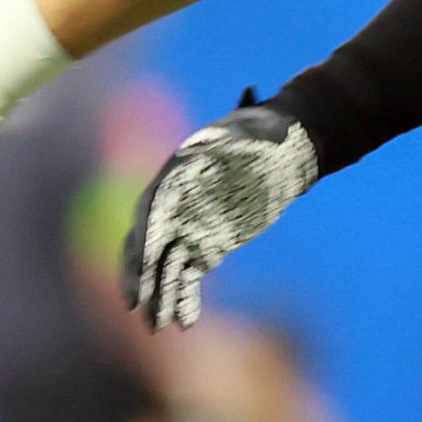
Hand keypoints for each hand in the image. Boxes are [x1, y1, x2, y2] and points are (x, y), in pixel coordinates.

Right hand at [121, 104, 317, 330]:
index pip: (150, 212)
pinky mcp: (203, 243)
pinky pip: (187, 275)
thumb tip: (251, 93)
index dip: (142, 241)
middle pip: (146, 245)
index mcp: (175, 176)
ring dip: (159, 297)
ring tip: (158, 329)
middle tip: (137, 309)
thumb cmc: (268, 134)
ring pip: (164, 267)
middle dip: (140, 278)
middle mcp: (173, 202)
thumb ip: (248, 119)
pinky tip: (185, 323)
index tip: (143, 264)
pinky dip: (184, 298)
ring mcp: (185, 225)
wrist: (284, 151)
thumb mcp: (256, 129)